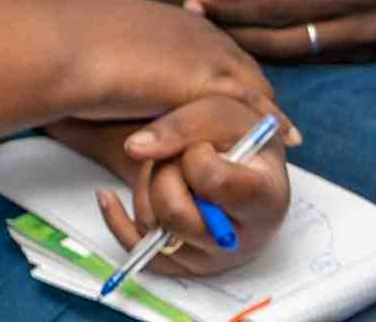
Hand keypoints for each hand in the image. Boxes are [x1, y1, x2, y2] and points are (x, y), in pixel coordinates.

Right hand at [55, 0, 283, 126]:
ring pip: (254, 85)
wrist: (60, 48)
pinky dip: (270, 123)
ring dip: (268, 111)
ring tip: (286, 137)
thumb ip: (119, 57)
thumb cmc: (64, 49)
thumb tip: (104, 74)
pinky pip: (252, 106)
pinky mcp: (207, 81)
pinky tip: (285, 139)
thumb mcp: (99, 45)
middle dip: (258, 94)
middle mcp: (194, 31)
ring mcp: (204, 53)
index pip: (216, 48)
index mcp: (168, 21)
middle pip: (243, 65)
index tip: (241, 94)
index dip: (231, 74)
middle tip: (273, 121)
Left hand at [93, 96, 294, 278]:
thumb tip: (135, 148)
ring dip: (147, 189)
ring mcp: (211, 257)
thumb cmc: (236, 136)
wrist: (237, 159)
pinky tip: (109, 196)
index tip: (204, 145)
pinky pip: (139, 252)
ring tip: (170, 170)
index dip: (196, 156)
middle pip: (177, 213)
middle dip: (165, 175)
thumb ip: (181, 125)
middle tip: (179, 158)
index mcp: (267, 199)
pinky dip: (118, 221)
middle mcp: (243, 239)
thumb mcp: (220, 111)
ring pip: (154, 228)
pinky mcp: (182, 264)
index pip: (214, 182)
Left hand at [192, 0, 375, 60]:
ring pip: (296, 56)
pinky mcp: (364, 56)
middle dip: (235, 32)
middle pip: (285, 41)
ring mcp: (366, 44)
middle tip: (195, 18)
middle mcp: (364, 23)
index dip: (237, 8)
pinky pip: (310, 59)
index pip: (283, 7)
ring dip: (251, 46)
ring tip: (212, 28)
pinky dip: (276, 51)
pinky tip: (245, 34)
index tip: (199, 2)